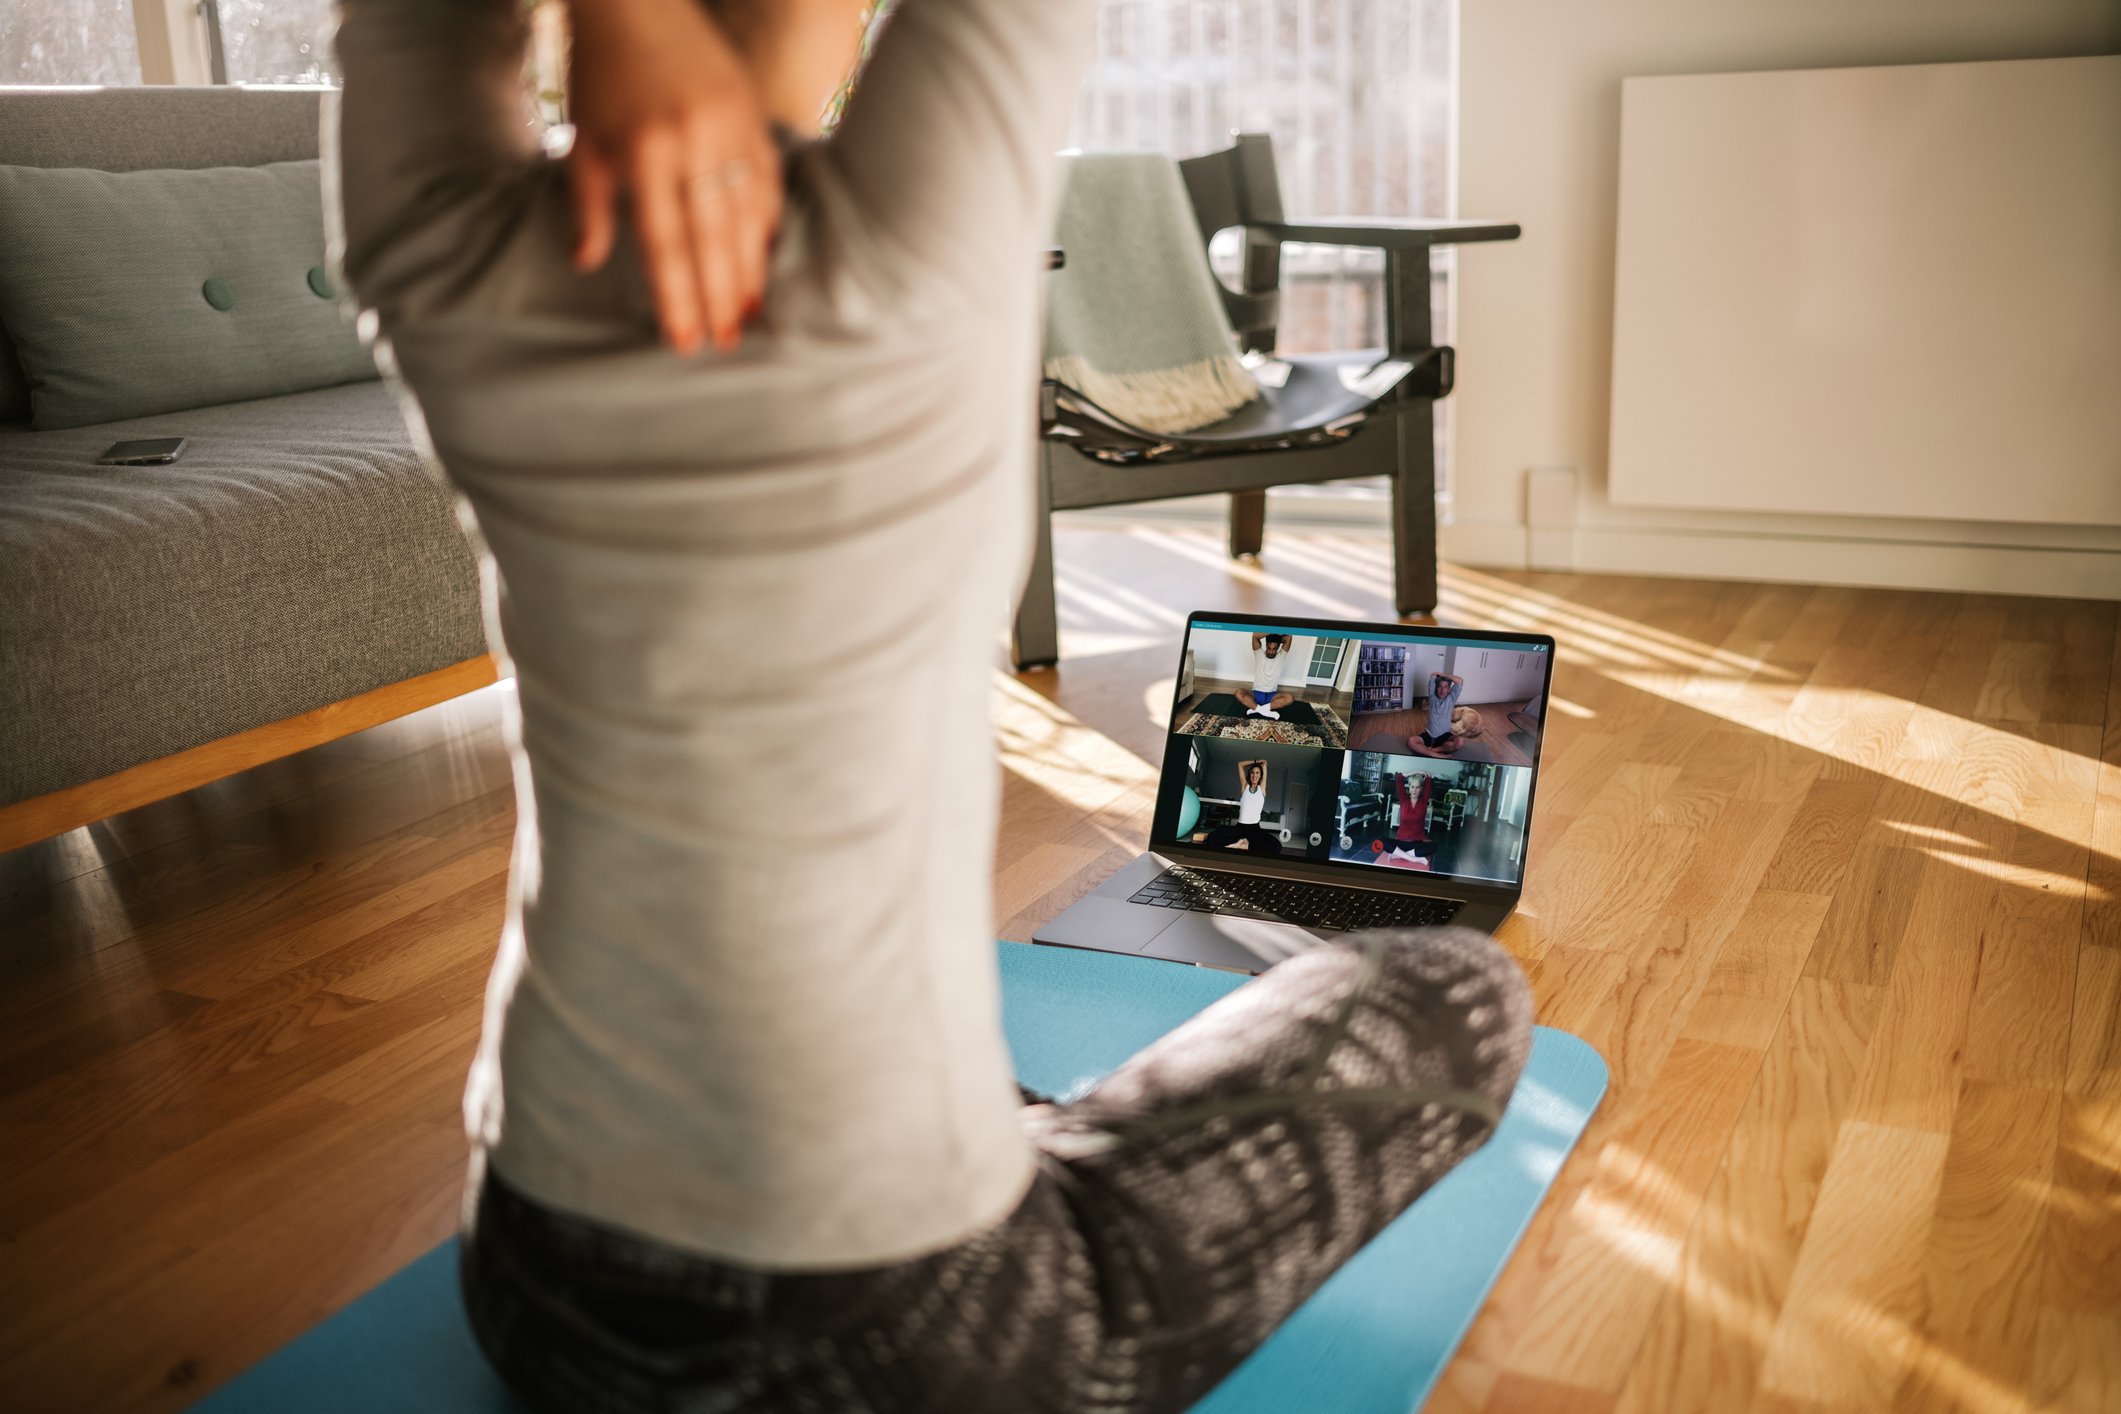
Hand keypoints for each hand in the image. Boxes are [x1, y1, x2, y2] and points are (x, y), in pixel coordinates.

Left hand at [566, 0, 783, 352]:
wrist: (638, 1)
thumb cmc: (599, 73)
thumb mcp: (582, 140)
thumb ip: (589, 205)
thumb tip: (587, 263)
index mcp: (645, 151)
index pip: (666, 242)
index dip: (678, 296)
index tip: (687, 340)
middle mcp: (693, 141)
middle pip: (713, 237)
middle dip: (721, 295)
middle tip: (728, 342)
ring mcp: (730, 126)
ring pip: (748, 213)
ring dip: (751, 267)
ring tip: (752, 313)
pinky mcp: (752, 114)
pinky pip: (767, 179)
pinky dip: (768, 221)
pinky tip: (766, 256)